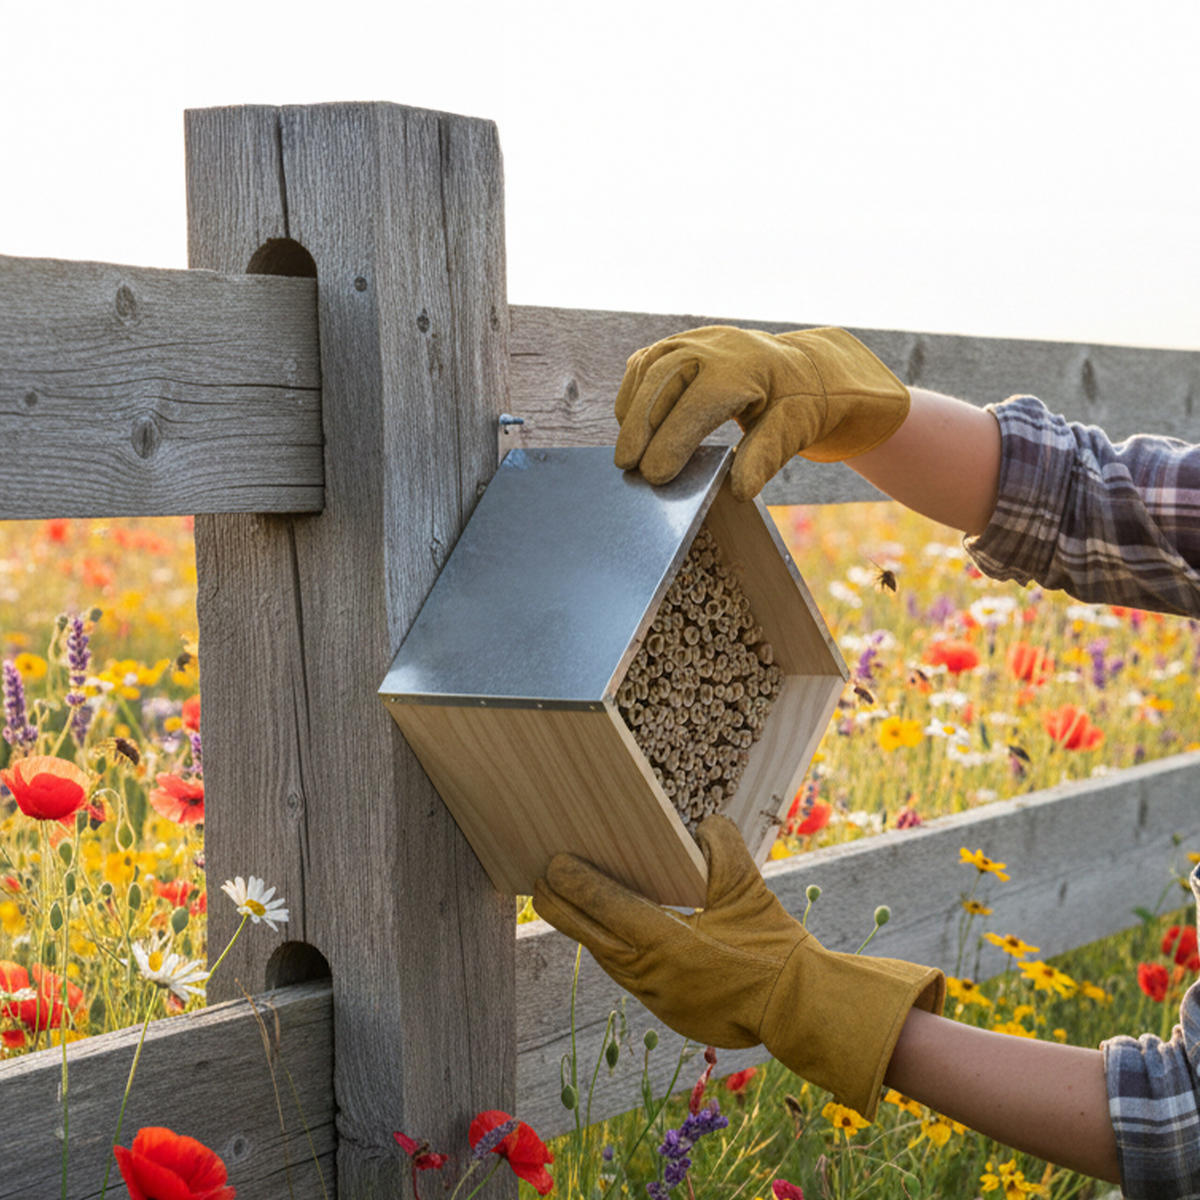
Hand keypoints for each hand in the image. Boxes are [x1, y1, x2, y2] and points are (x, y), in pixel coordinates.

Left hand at [533, 815, 942, 1117]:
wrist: (797, 1011)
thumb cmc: (772, 948)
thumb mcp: (748, 888)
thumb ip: (720, 846)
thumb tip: (698, 824)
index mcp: (666, 943)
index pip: (605, 906)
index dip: (573, 882)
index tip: (551, 862)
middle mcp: (649, 974)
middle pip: (587, 935)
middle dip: (559, 905)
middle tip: (541, 878)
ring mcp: (653, 996)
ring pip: (602, 954)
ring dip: (584, 925)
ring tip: (567, 897)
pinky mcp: (662, 1009)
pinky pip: (624, 972)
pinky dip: (610, 946)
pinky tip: (610, 928)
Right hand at [613, 325, 909, 499]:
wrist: (801, 369)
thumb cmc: (796, 404)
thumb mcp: (793, 431)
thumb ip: (766, 457)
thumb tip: (740, 491)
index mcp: (747, 366)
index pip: (700, 401)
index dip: (674, 439)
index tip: (656, 475)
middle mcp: (715, 346)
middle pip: (665, 380)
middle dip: (641, 426)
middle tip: (627, 468)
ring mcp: (693, 340)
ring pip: (650, 369)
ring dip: (632, 411)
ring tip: (626, 453)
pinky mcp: (679, 344)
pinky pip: (645, 363)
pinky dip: (632, 394)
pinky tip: (629, 425)